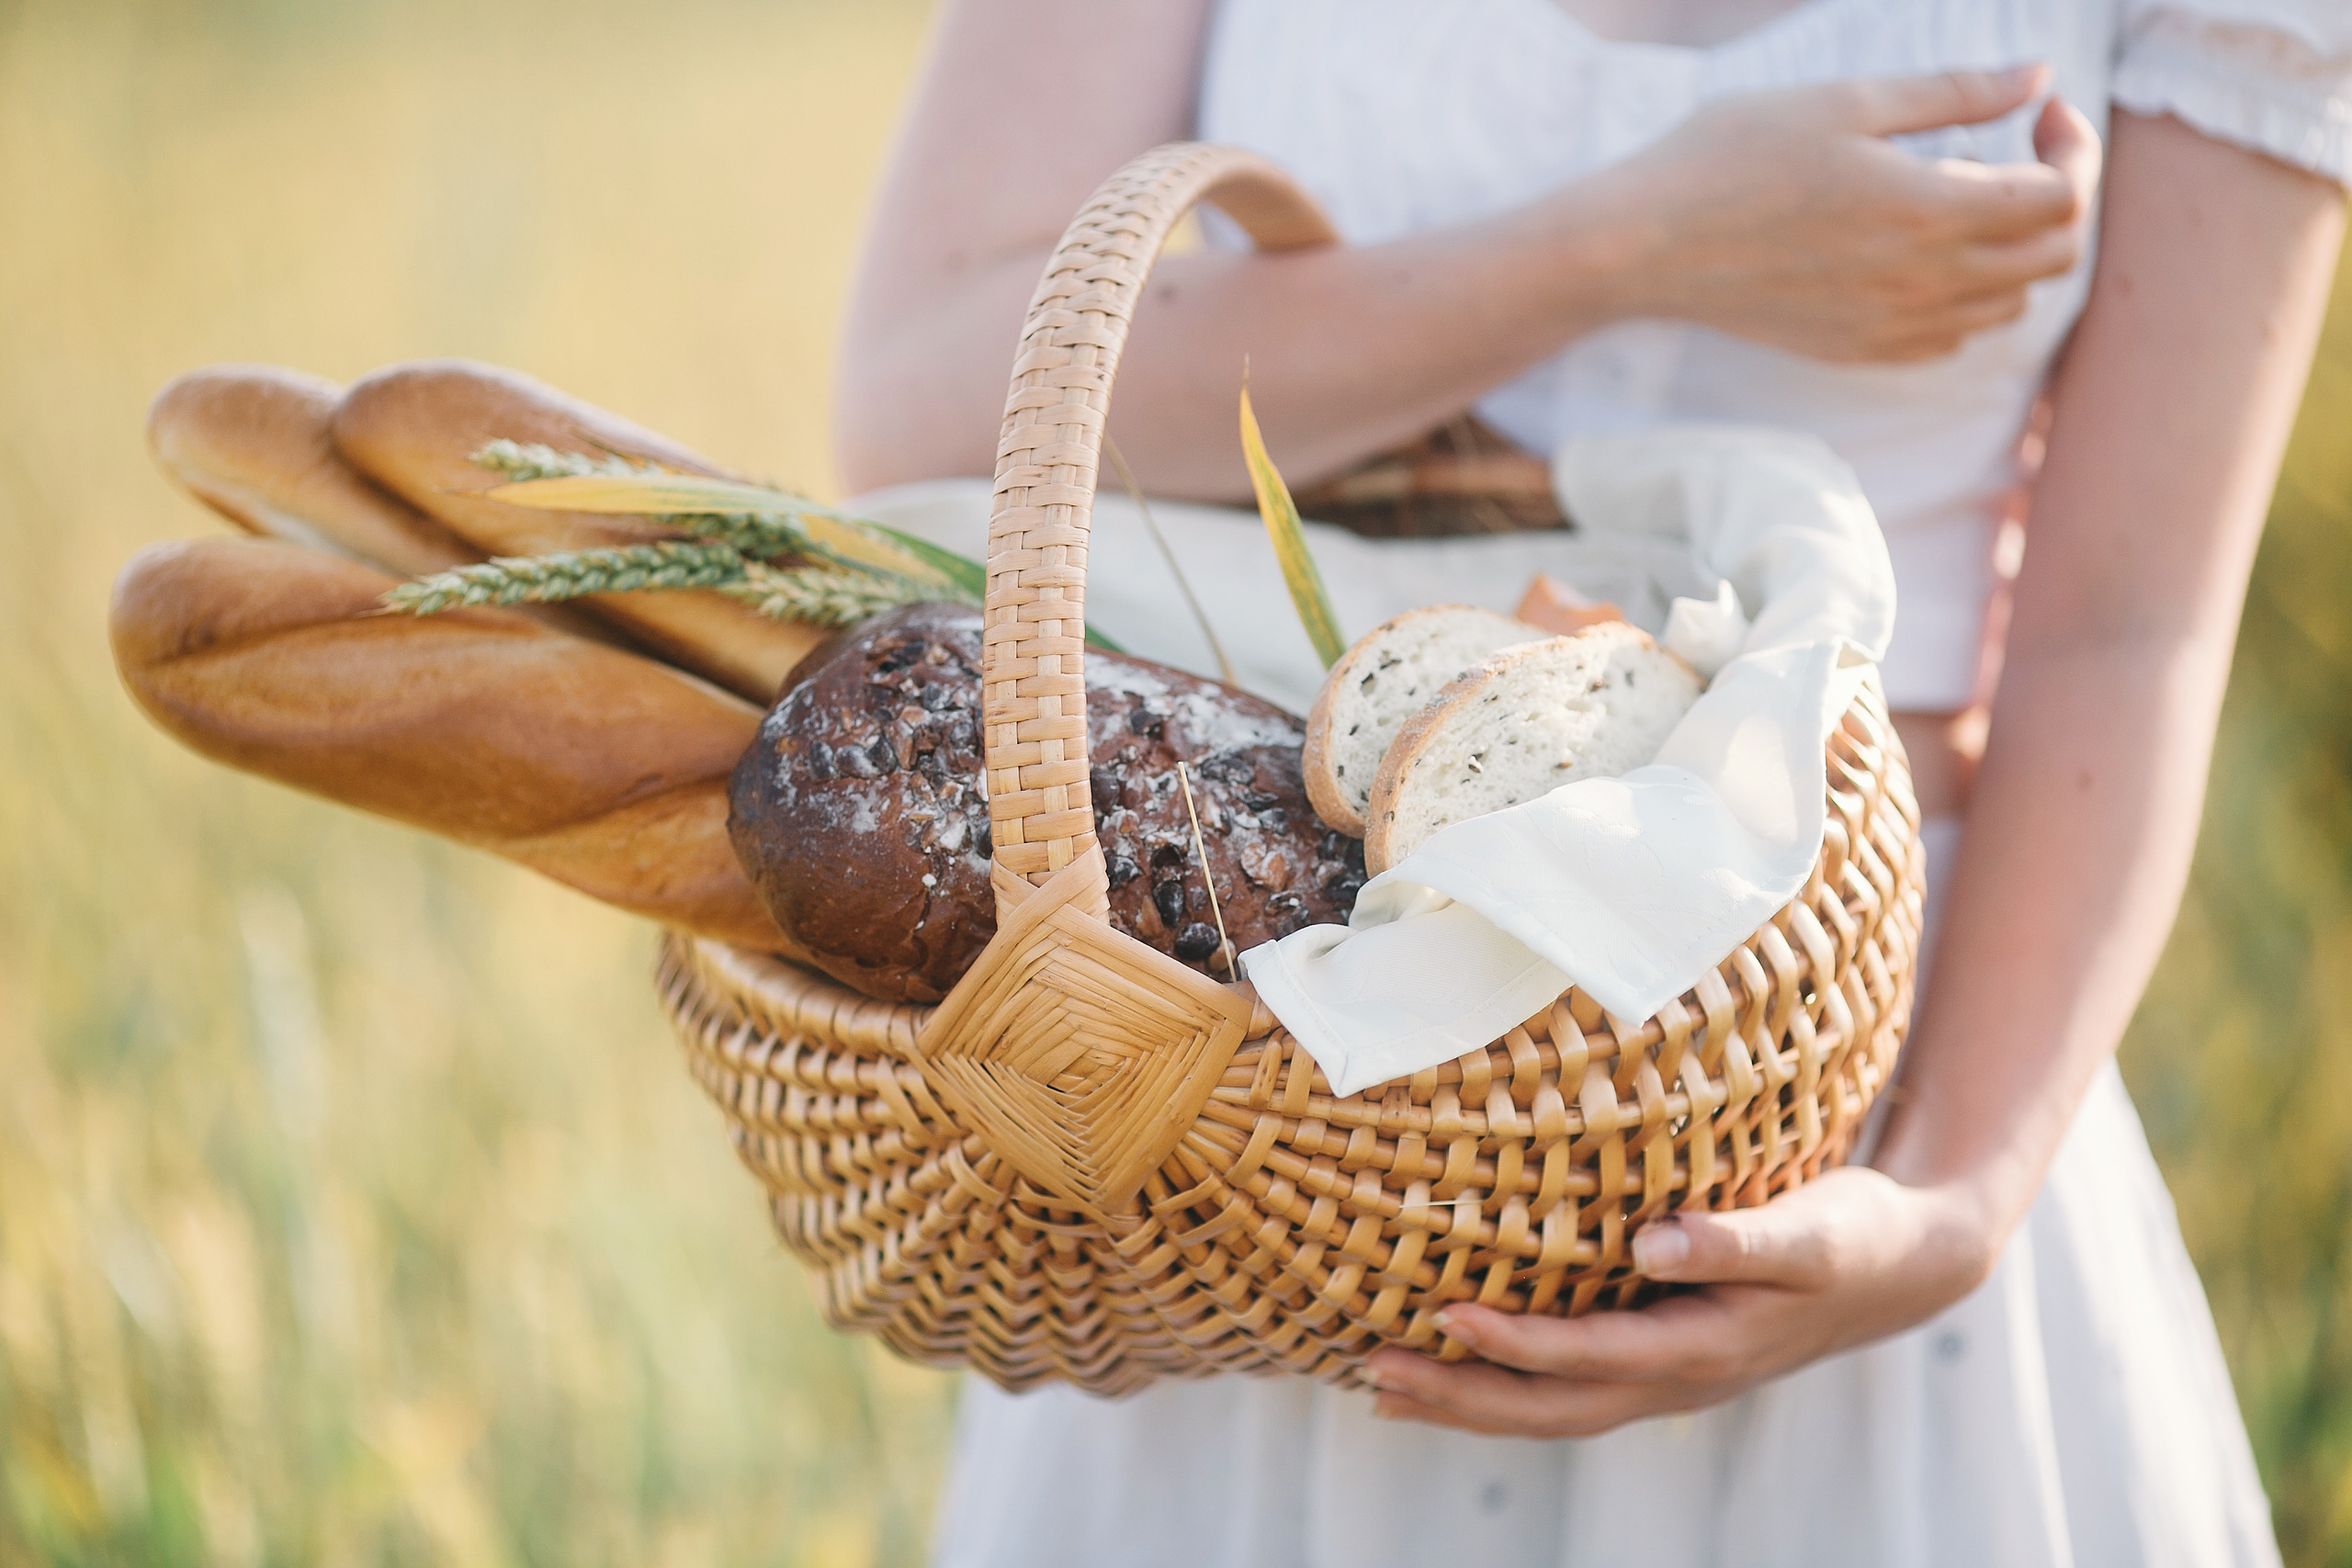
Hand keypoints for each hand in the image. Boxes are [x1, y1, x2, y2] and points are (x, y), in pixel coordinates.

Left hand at [1361, 1167, 1997, 1438]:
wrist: (1905, 1267)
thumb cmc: (1853, 1233)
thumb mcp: (1809, 1231)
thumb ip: (1735, 1238)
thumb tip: (1653, 1241)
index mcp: (1705, 1348)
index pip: (1589, 1359)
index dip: (1516, 1346)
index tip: (1444, 1318)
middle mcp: (1677, 1379)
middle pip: (1551, 1410)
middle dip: (1460, 1398)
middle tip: (1372, 1374)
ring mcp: (1667, 1380)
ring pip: (1550, 1412)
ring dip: (1466, 1404)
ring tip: (1382, 1389)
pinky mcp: (1661, 1362)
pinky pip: (1566, 1391)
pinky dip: (1502, 1388)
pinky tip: (1451, 1368)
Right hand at [1586, 66, 2103, 362]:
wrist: (1646, 246)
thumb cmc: (1731, 158)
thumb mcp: (1844, 100)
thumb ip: (1953, 91)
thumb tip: (2035, 75)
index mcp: (1928, 210)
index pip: (2062, 198)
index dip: (2073, 148)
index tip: (2042, 110)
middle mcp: (1923, 282)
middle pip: (2054, 256)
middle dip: (2061, 195)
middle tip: (2022, 148)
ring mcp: (1893, 327)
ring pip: (2010, 301)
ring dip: (2015, 247)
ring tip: (1966, 196)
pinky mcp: (1861, 351)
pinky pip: (1955, 337)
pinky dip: (1970, 295)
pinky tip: (1927, 253)